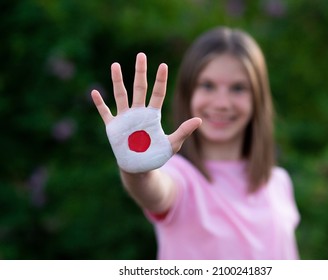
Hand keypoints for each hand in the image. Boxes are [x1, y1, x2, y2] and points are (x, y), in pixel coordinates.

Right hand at [91, 53, 200, 172]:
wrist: (139, 168)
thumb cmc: (156, 156)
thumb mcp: (172, 144)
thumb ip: (183, 131)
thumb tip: (199, 120)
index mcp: (152, 115)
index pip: (158, 93)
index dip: (160, 80)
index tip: (162, 65)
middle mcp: (138, 112)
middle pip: (140, 88)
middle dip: (140, 72)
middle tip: (141, 55)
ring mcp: (125, 118)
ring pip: (121, 95)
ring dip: (118, 81)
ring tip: (115, 65)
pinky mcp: (113, 127)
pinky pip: (105, 113)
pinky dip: (100, 103)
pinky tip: (95, 92)